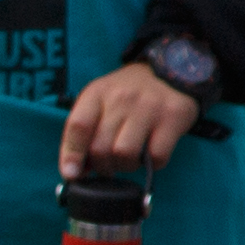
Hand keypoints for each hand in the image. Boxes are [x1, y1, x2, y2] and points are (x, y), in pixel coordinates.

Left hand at [62, 63, 203, 173]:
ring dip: (126, 167)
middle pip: (100, 147)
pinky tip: (151, 156)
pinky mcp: (172, 118)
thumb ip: (86, 131)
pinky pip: (156, 156)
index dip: (72, 154)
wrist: (171, 70)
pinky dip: (152, 165)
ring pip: (125, 155)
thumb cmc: (129, 93)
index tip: (72, 174)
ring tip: (129, 161)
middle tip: (109, 167)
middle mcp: (121, 98)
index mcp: (98, 93)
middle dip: (102, 167)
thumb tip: (75, 171)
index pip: (78, 126)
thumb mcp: (101, 100)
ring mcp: (148, 107)